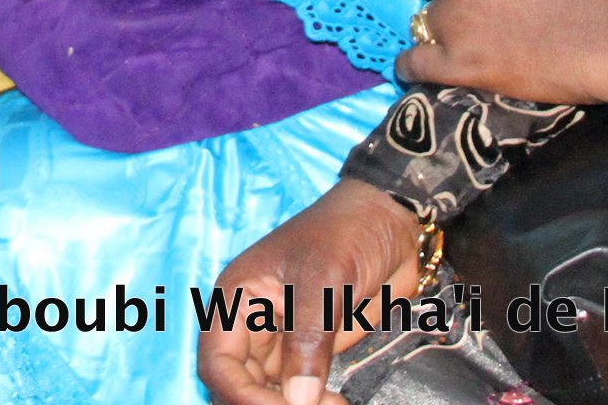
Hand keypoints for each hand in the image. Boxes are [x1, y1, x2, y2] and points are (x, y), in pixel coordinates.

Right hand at [199, 181, 424, 404]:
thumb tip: (298, 401)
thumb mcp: (324, 278)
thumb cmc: (348, 233)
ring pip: (267, 393)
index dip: (241, 395)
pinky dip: (312, 403)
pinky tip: (337, 402)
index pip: (217, 363)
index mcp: (237, 299)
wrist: (389, 221)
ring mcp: (281, 340)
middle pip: (238, 384)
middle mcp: (251, 325)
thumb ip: (308, 339)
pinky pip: (299, 390)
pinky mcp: (310, 352)